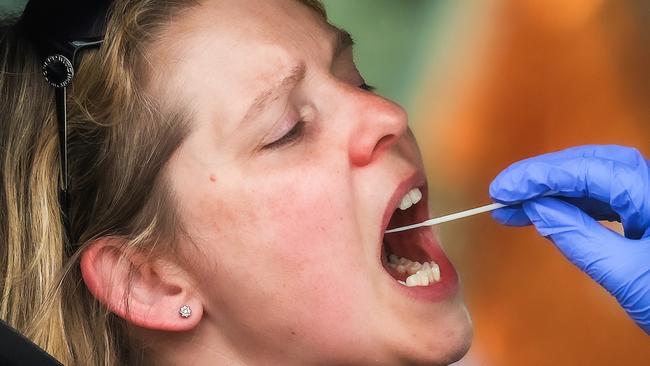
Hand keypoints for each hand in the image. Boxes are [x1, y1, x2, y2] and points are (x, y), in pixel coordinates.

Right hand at [489, 144, 649, 333]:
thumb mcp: (627, 276)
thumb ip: (578, 237)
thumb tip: (538, 209)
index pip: (588, 170)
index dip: (540, 176)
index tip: (503, 189)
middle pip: (592, 165)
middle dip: (543, 177)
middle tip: (503, 194)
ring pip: (596, 181)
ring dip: (553, 191)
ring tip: (514, 207)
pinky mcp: (649, 217)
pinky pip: (606, 201)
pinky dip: (572, 205)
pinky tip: (548, 215)